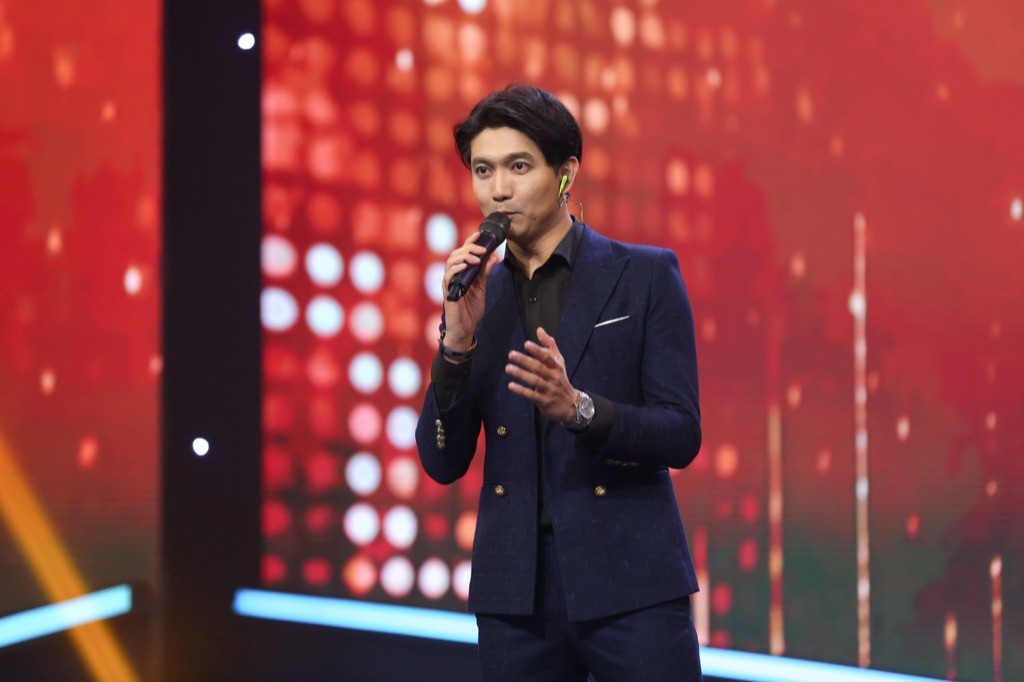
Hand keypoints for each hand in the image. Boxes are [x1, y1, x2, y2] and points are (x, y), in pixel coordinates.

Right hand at [441, 231, 501, 350]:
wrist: (466, 329)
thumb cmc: (471, 310)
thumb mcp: (482, 288)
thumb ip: (485, 273)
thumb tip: (493, 257)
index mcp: (461, 273)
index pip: (463, 252)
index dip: (470, 242)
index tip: (479, 234)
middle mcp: (453, 275)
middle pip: (457, 253)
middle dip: (470, 248)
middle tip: (483, 249)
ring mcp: (449, 283)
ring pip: (451, 262)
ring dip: (464, 257)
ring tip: (476, 258)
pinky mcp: (448, 292)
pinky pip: (448, 276)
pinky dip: (456, 269)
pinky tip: (465, 266)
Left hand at [506, 327, 576, 423]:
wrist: (571, 405)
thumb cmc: (560, 380)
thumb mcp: (558, 362)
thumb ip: (549, 345)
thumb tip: (539, 330)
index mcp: (556, 367)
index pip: (547, 357)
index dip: (537, 350)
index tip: (526, 344)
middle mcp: (553, 377)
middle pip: (539, 368)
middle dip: (525, 361)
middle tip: (511, 354)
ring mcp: (549, 390)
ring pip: (534, 381)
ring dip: (521, 374)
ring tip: (508, 368)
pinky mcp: (544, 401)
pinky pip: (532, 395)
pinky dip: (521, 391)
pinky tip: (511, 385)